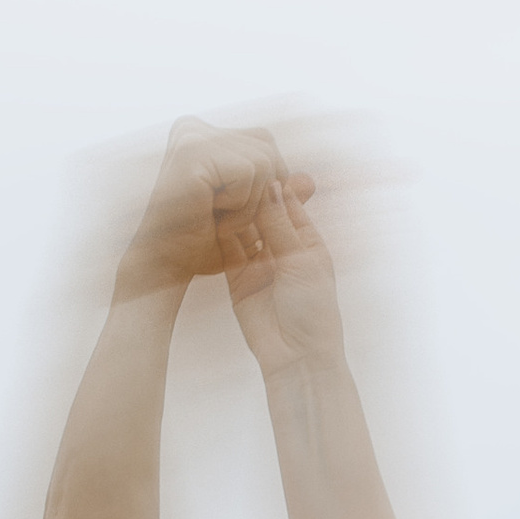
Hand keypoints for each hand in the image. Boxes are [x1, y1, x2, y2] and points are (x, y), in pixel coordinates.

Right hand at [114, 117, 306, 301]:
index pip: (264, 144)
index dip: (271, 181)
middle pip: (266, 148)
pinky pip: (245, 171)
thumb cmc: (201, 254)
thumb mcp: (252, 228)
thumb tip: (311, 179)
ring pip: (262, 160)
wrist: (161, 274)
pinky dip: (239, 205)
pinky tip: (210, 218)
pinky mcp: (190, 152)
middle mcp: (197, 132)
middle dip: (261, 196)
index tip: (249, 218)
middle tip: (229, 224)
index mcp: (207, 141)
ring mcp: (192, 137)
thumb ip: (280, 203)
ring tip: (220, 223)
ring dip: (249, 206)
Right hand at [222, 167, 346, 380]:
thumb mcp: (300, 260)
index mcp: (306, 240)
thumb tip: (270, 184)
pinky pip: (226, 249)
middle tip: (227, 168)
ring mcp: (258, 262)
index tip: (253, 161)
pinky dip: (218, 232)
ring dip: (230, 211)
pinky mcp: (237, 278)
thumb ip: (280, 223)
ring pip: (241, 227)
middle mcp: (281, 247)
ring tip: (214, 186)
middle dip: (247, 193)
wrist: (295, 357)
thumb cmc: (312, 310)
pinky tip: (206, 211)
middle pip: (261, 211)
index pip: (286, 202)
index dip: (271, 183)